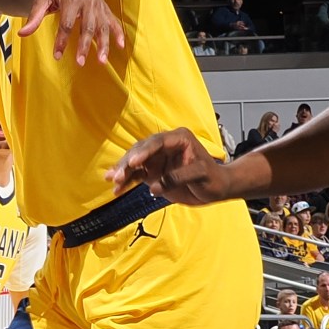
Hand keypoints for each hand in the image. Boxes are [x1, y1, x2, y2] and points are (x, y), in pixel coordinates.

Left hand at [18, 0, 123, 65]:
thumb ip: (34, 17)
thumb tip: (22, 34)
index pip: (66, 24)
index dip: (61, 41)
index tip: (57, 56)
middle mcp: (87, 2)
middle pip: (87, 27)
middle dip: (84, 46)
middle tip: (79, 63)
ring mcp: (98, 6)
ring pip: (102, 26)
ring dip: (103, 44)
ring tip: (102, 61)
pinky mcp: (104, 8)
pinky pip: (113, 21)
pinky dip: (119, 33)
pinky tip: (121, 46)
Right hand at [107, 129, 240, 204]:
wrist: (217, 189)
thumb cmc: (213, 178)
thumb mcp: (200, 175)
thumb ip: (179, 177)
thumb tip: (155, 187)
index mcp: (179, 139)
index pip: (157, 142)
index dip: (143, 152)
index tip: (133, 162)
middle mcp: (165, 146)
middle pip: (141, 151)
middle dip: (128, 163)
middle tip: (117, 175)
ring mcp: (157, 159)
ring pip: (136, 163)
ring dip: (123, 172)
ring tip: (111, 180)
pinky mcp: (153, 172)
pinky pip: (137, 176)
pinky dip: (127, 182)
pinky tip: (116, 189)